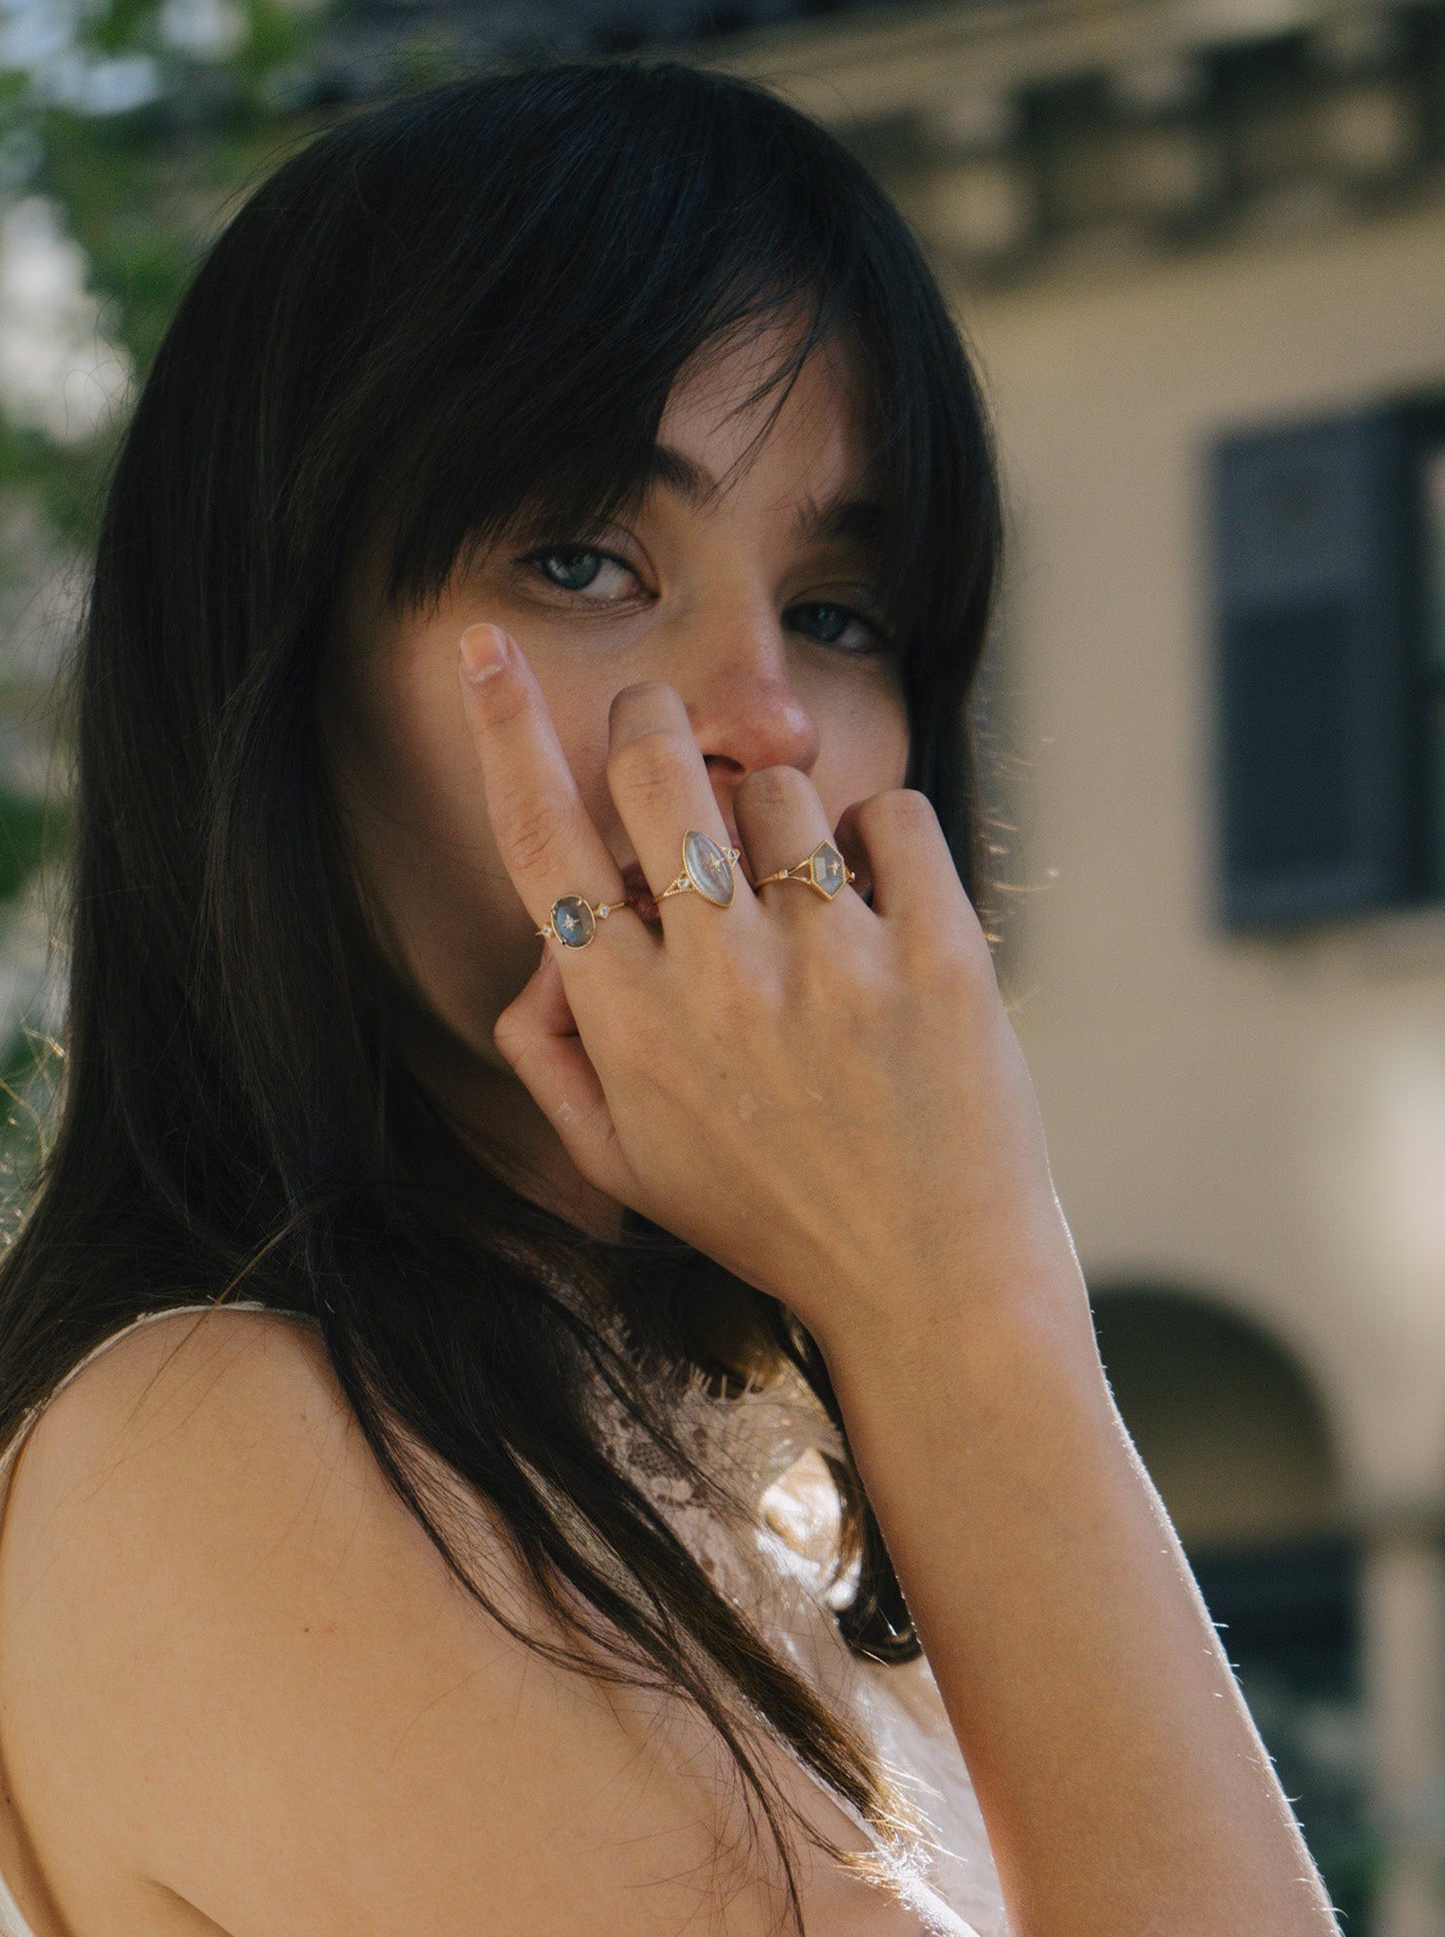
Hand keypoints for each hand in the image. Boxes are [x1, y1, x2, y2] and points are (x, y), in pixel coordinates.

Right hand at [461, 628, 1074, 1365]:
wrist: (931, 1289)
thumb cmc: (771, 1221)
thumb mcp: (625, 1168)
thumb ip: (552, 1058)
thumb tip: (541, 956)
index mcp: (627, 1022)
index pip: (541, 840)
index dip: (500, 730)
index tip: (481, 646)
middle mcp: (715, 977)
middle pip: (653, 758)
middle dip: (655, 728)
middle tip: (678, 758)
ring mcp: (829, 961)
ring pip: (778, 784)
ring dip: (786, 822)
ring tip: (813, 913)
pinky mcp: (936, 953)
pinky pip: (892, 813)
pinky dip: (885, 840)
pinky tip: (883, 911)